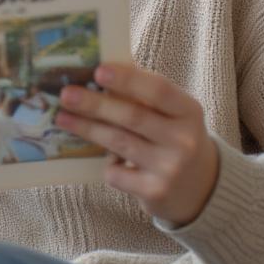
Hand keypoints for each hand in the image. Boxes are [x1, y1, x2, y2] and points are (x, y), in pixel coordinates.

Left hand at [55, 63, 218, 225]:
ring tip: (62, 117)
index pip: (159, 90)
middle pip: (132, 116)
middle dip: (95, 104)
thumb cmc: (174, 137)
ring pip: (118, 142)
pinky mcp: (155, 192)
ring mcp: (171, 168)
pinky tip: (102, 156)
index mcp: (189, 111)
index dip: (128, 80)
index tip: (99, 71)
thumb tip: (98, 71)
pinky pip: (116, 173)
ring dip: (86, 128)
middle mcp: (184, 140)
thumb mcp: (172, 113)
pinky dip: (105, 163)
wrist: (201, 188)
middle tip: (66, 94)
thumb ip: (144, 94)